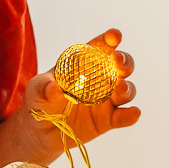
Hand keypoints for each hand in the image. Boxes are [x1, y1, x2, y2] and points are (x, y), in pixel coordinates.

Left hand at [23, 29, 139, 160]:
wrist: (41, 131)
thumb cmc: (40, 100)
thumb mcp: (35, 91)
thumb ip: (42, 87)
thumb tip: (54, 89)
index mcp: (85, 63)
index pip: (101, 46)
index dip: (110, 39)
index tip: (114, 36)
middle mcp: (101, 78)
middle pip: (121, 65)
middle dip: (124, 61)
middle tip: (117, 61)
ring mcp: (107, 99)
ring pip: (127, 89)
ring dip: (127, 88)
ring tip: (120, 89)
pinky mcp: (109, 120)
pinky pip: (124, 116)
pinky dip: (131, 115)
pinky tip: (133, 113)